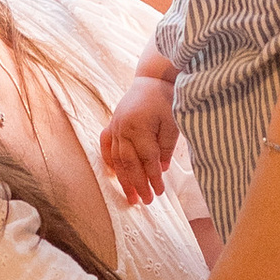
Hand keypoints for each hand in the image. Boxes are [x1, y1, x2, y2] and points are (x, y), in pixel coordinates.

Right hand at [100, 76, 179, 205]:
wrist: (151, 79)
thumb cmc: (166, 99)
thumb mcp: (172, 121)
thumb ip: (166, 146)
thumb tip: (161, 169)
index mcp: (139, 127)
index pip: (147, 159)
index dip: (153, 177)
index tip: (159, 192)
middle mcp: (123, 128)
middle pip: (129, 163)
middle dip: (137, 184)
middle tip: (145, 201)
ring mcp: (115, 126)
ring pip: (117, 159)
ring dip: (123, 179)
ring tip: (130, 197)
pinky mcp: (112, 124)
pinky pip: (107, 146)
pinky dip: (109, 161)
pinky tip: (113, 174)